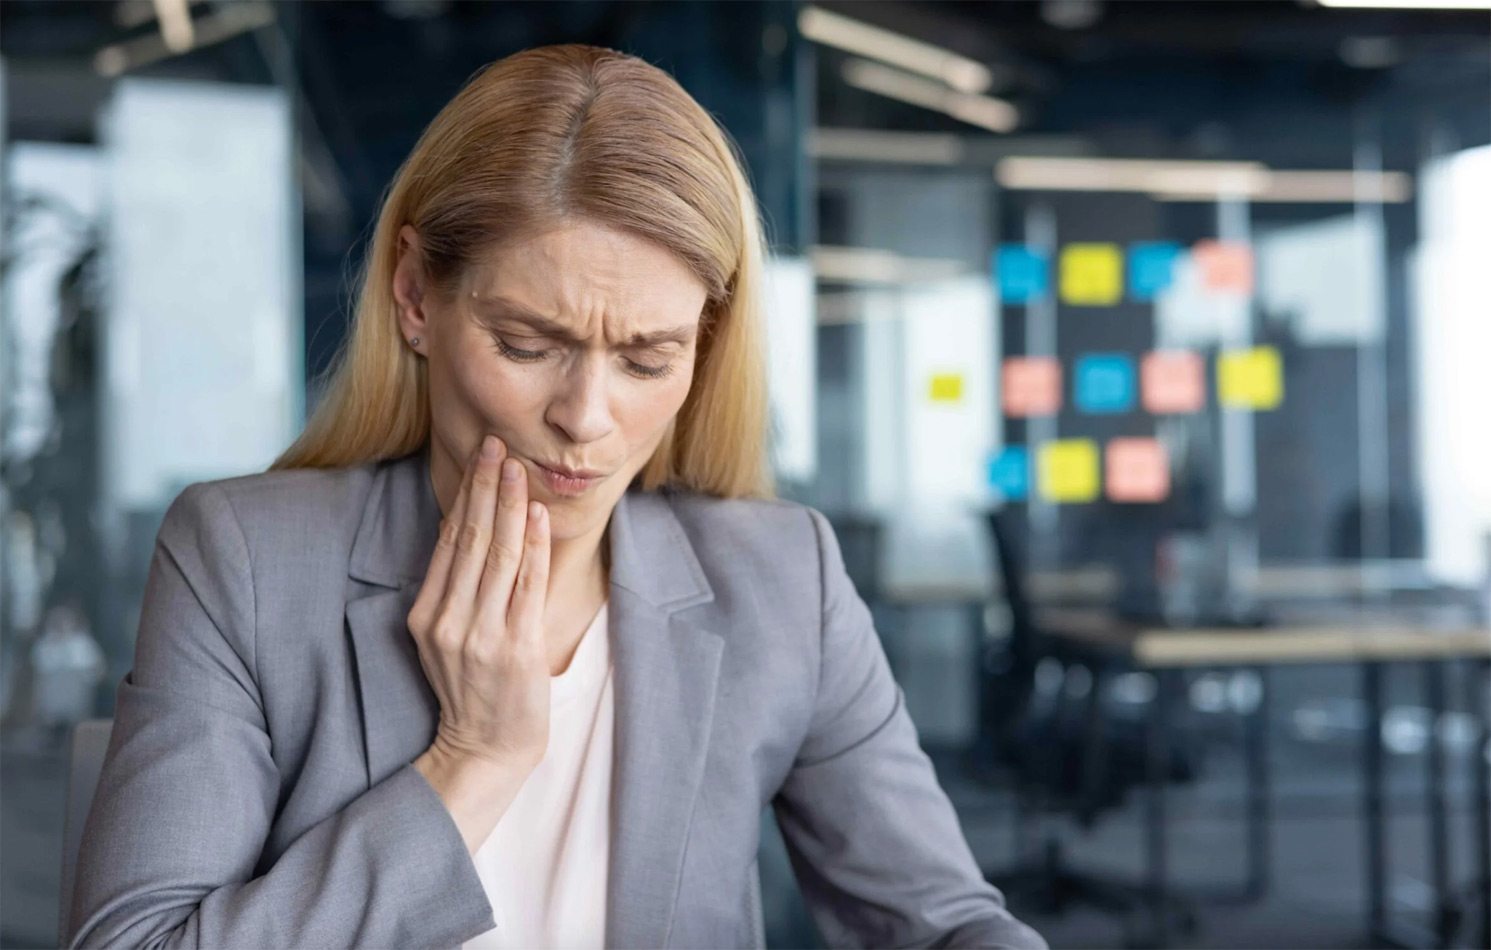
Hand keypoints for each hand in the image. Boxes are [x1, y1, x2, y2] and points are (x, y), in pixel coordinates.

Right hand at [407, 435, 550, 849]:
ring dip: (509, 506)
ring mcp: (480, 636)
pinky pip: (525, 587)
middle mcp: (447, 622)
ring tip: (519, 468)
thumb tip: (467, 530)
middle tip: (497, 445)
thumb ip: (453, 591)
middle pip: (469, 540)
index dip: (464, 496)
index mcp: (425, 615)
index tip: (479, 458)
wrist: (483, 751)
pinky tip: (538, 516)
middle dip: (485, 487)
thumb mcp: (445, 639)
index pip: (447, 542)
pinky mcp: (515, 649)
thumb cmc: (472, 692)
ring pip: (496, 557)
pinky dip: (533, 547)